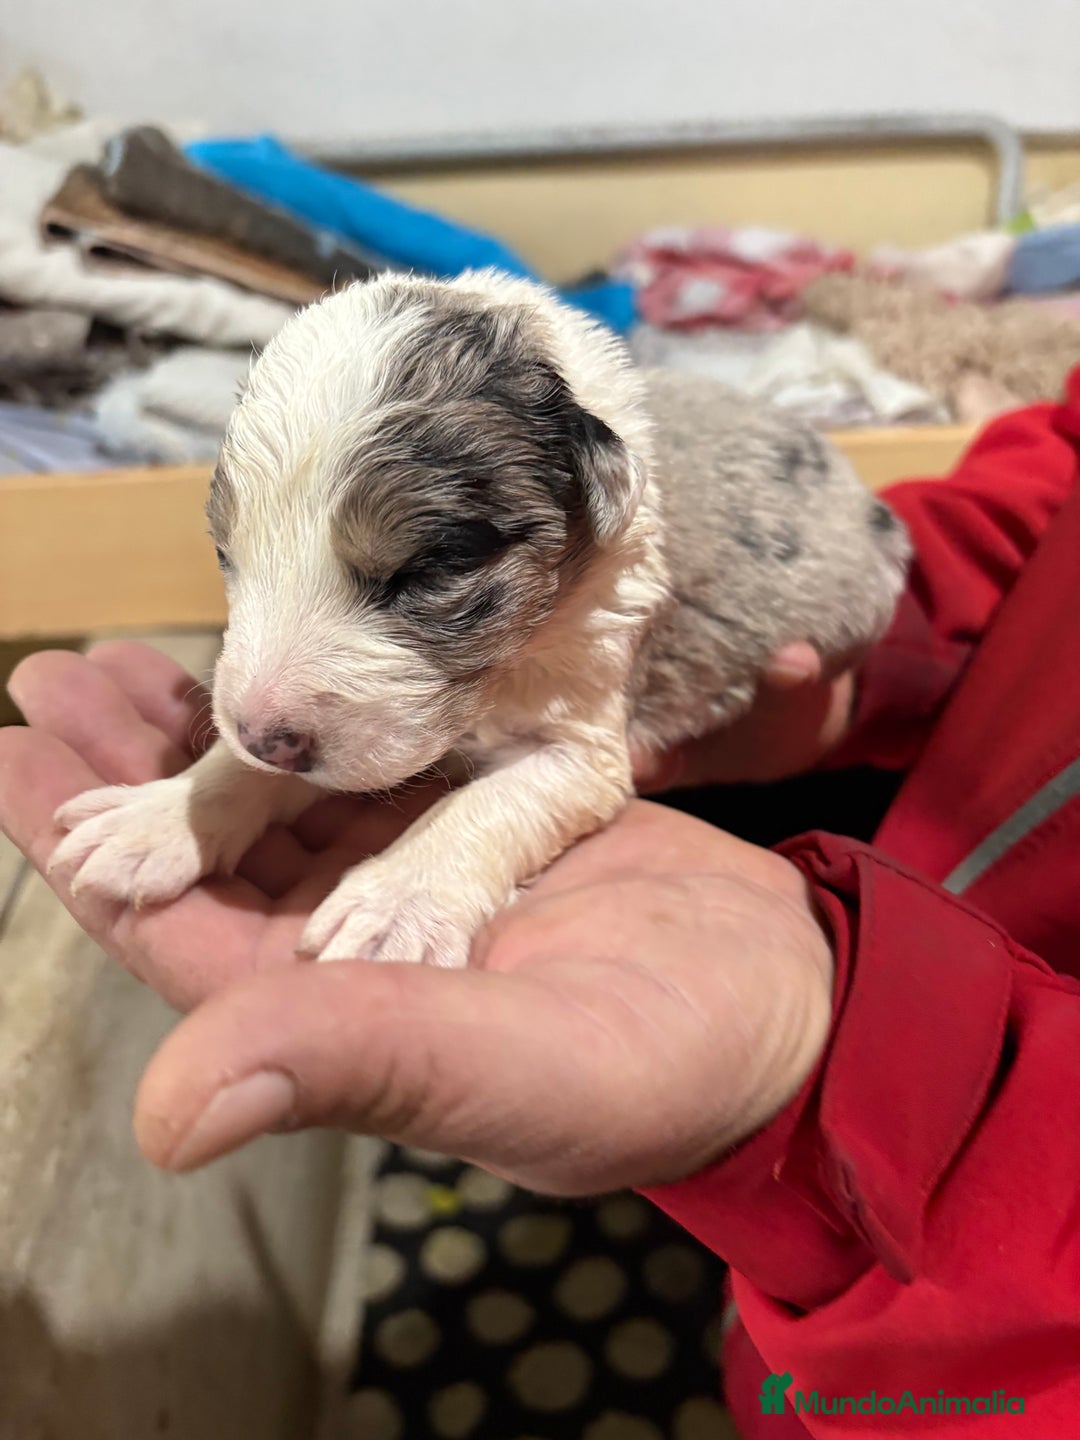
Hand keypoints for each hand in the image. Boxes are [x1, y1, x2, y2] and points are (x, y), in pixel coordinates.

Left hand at [0, 643, 833, 1194]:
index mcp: (338, 1013)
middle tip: (55, 684)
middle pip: (208, 856)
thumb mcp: (521, 1067)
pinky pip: (369, 767)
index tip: (14, 757)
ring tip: (124, 661)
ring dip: (200, 734)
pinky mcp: (474, 828)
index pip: (174, 933)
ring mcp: (414, 882)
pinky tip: (281, 665)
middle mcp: (356, 949)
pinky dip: (315, 717)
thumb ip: (360, 1065)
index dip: (90, 854)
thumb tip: (164, 1117)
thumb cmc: (669, 1056)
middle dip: (123, 775)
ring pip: (278, 804)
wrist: (787, 998)